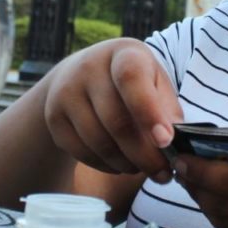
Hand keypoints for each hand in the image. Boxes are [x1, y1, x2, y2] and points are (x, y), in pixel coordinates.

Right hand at [42, 38, 182, 181]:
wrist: (80, 76)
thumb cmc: (132, 84)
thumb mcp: (154, 83)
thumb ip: (167, 109)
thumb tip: (173, 144)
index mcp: (123, 53)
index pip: (131, 79)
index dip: (149, 112)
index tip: (166, 141)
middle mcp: (89, 67)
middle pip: (116, 120)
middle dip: (144, 154)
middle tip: (162, 174)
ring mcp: (66, 91)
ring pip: (98, 141)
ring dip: (125, 164)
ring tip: (142, 168)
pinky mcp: (54, 117)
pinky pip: (81, 152)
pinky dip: (106, 165)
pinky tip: (120, 165)